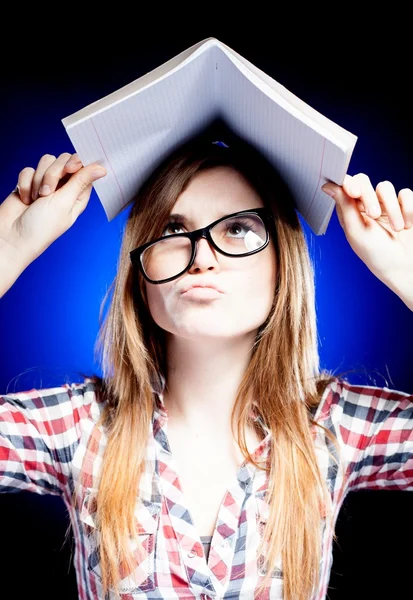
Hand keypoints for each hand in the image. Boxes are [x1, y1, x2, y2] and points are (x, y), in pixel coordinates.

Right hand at [0, 152, 105, 268]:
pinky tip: (26, 199)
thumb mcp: (65, 203)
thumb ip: (81, 181)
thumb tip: (101, 168)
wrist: (13, 235)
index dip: (76, 163)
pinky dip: (25, 184)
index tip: (69, 169)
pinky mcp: (29, 183)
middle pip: (64, 160)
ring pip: (46, 162)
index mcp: (78, 194)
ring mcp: (46, 184)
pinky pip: (28, 170)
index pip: (84, 167)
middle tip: (47, 192)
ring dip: (38, 180)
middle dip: (53, 173)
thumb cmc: (42, 227)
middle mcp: (64, 187)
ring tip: (36, 199)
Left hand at [322, 174, 412, 308]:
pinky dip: (407, 209)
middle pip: (363, 181)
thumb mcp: (357, 231)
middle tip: (374, 215)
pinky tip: (407, 225)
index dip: (347, 183)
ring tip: (397, 228)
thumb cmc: (377, 255)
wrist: (406, 267)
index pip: (345, 187)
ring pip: (385, 187)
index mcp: (350, 212)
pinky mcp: (405, 205)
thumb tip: (327, 185)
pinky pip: (406, 194)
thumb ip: (344, 206)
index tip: (353, 191)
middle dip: (369, 196)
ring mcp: (386, 204)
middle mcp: (367, 205)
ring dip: (391, 208)